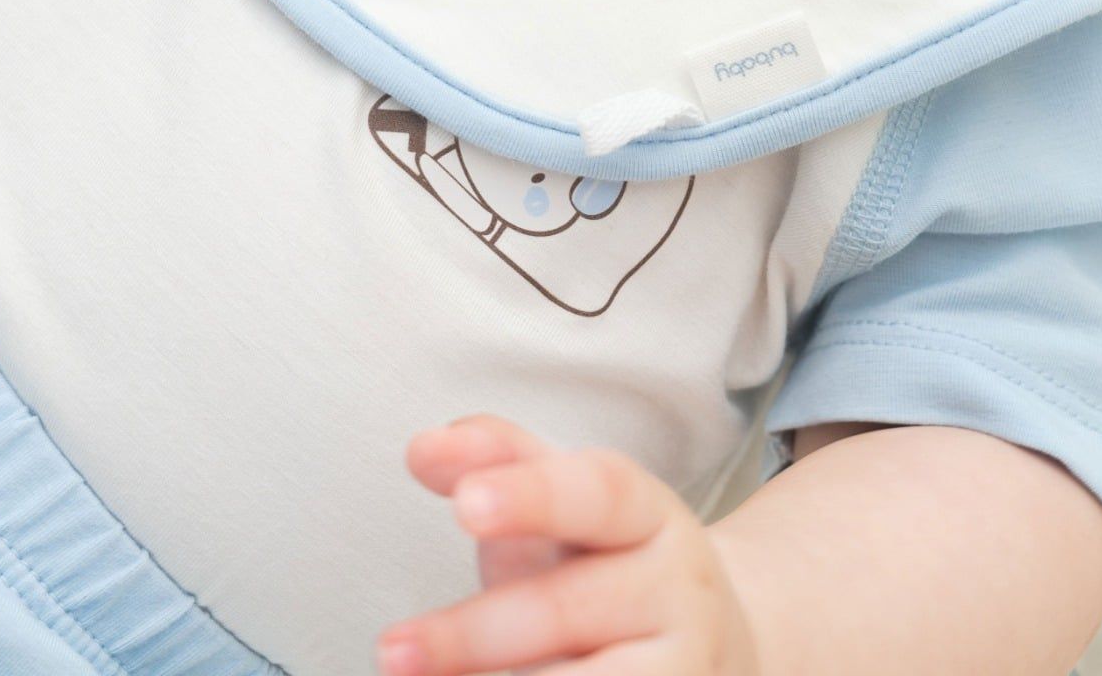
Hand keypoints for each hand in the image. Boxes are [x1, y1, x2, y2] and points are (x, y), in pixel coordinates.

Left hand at [378, 414, 763, 675]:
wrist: (709, 647)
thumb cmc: (608, 570)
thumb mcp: (568, 507)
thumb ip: (499, 462)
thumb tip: (422, 448)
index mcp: (650, 515)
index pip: (596, 493)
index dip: (531, 495)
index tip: (464, 504)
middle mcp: (677, 589)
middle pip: (569, 608)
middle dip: (474, 634)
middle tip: (392, 648)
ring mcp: (682, 666)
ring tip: (415, 675)